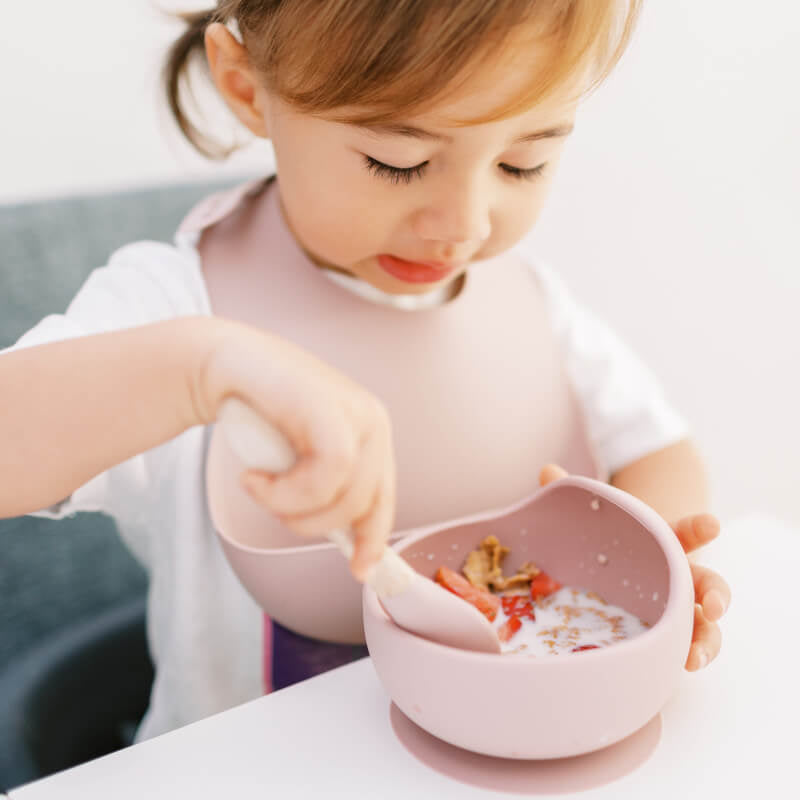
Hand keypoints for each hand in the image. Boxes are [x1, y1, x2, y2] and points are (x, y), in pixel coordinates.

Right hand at [195, 318, 395, 580]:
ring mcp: (356, 412)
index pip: (383, 500)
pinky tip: (255, 478)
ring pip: (344, 498)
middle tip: (271, 503)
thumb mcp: (301, 460)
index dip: (373, 539)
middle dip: (312, 523)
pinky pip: (326, 476)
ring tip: (258, 485)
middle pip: (362, 507)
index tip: (360, 569)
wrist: (224, 365)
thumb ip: (325, 489)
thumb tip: (351, 544)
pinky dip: (284, 491)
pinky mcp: (331, 409)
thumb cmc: (261, 415)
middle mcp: (373, 422)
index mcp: (372, 436)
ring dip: (290, 508)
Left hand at [538, 464, 729, 670]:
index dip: (698, 528)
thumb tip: (547, 472)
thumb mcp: (596, 518)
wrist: (620, 568)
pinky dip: (688, 657)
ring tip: (695, 656)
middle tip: (712, 605)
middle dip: (715, 594)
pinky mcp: (670, 635)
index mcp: (665, 543)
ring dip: (707, 639)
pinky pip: (685, 648)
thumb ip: (574, 495)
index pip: (685, 533)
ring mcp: (679, 609)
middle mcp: (680, 577)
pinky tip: (681, 667)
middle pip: (707, 584)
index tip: (711, 525)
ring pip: (705, 625)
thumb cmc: (613, 540)